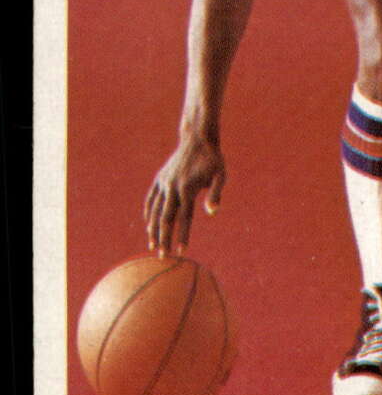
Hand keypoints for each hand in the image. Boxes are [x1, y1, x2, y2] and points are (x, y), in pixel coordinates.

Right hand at [143, 136, 225, 255]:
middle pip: (166, 218)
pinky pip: (151, 199)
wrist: (198, 138)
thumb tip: (212, 213)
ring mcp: (164, 182)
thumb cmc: (213, 159)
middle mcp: (172, 187)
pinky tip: (148, 224)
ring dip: (153, 229)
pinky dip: (149, 212)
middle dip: (164, 238)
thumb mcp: (220, 175)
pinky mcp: (160, 178)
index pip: (185, 218)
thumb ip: (215, 194)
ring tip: (152, 245)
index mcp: (187, 189)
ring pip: (155, 210)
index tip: (181, 252)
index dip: (183, 236)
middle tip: (162, 256)